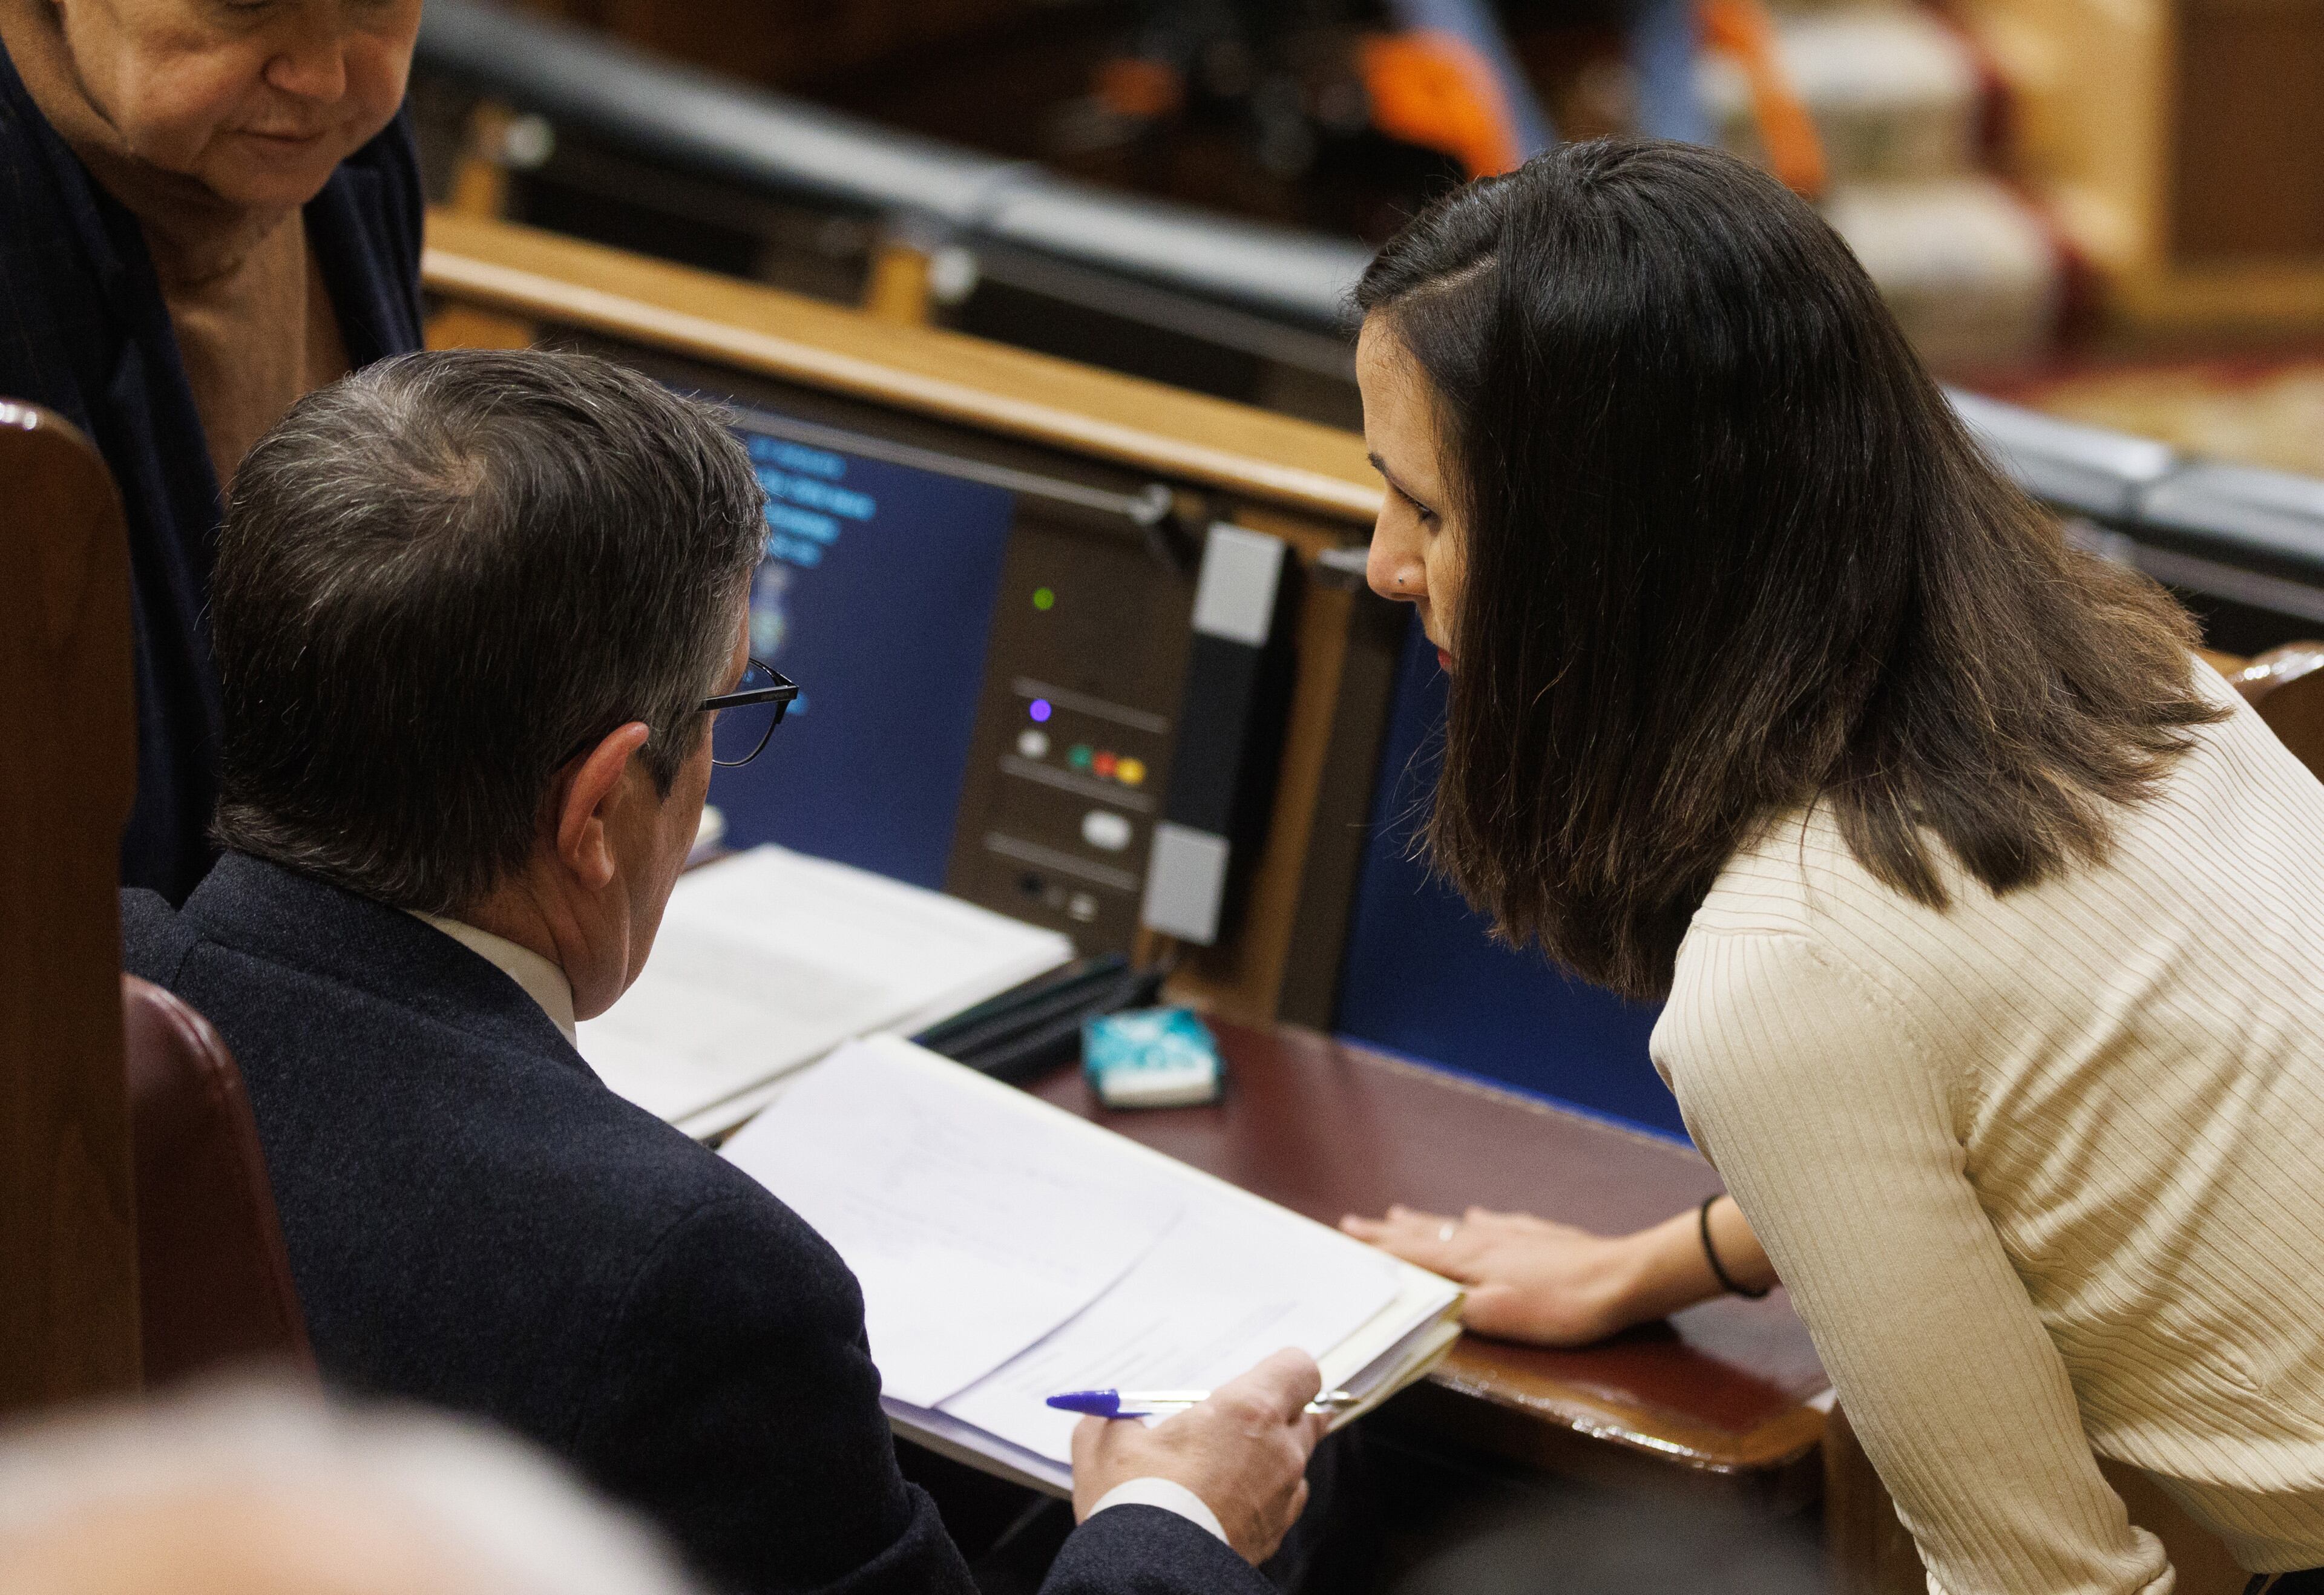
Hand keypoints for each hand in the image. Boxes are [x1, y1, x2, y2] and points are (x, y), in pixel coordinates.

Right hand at [1070, 1347, 1328, 1564]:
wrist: (1150, 1575)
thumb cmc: (1134, 1503)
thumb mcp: (1104, 1443)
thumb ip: (1114, 1417)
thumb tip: (1110, 1415)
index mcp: (1248, 1410)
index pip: (1299, 1368)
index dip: (1280, 1370)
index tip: (1254, 1379)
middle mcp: (1280, 1449)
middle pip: (1306, 1414)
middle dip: (1279, 1413)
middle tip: (1237, 1423)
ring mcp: (1284, 1494)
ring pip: (1296, 1460)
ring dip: (1270, 1456)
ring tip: (1222, 1469)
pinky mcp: (1278, 1532)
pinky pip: (1284, 1500)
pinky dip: (1263, 1495)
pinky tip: (1225, 1503)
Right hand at [1339, 1204, 1652, 1344]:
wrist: (1618, 1278)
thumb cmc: (1558, 1306)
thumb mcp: (1499, 1316)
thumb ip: (1454, 1304)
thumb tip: (1414, 1291)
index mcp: (1467, 1260)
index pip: (1410, 1252)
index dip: (1376, 1247)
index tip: (1343, 1236)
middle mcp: (1481, 1238)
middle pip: (1425, 1233)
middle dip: (1388, 1231)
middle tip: (1354, 1224)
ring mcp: (1509, 1232)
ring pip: (1454, 1224)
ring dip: (1423, 1222)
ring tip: (1398, 1214)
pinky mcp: (1535, 1233)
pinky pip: (1492, 1221)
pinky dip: (1474, 1218)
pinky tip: (1474, 1212)